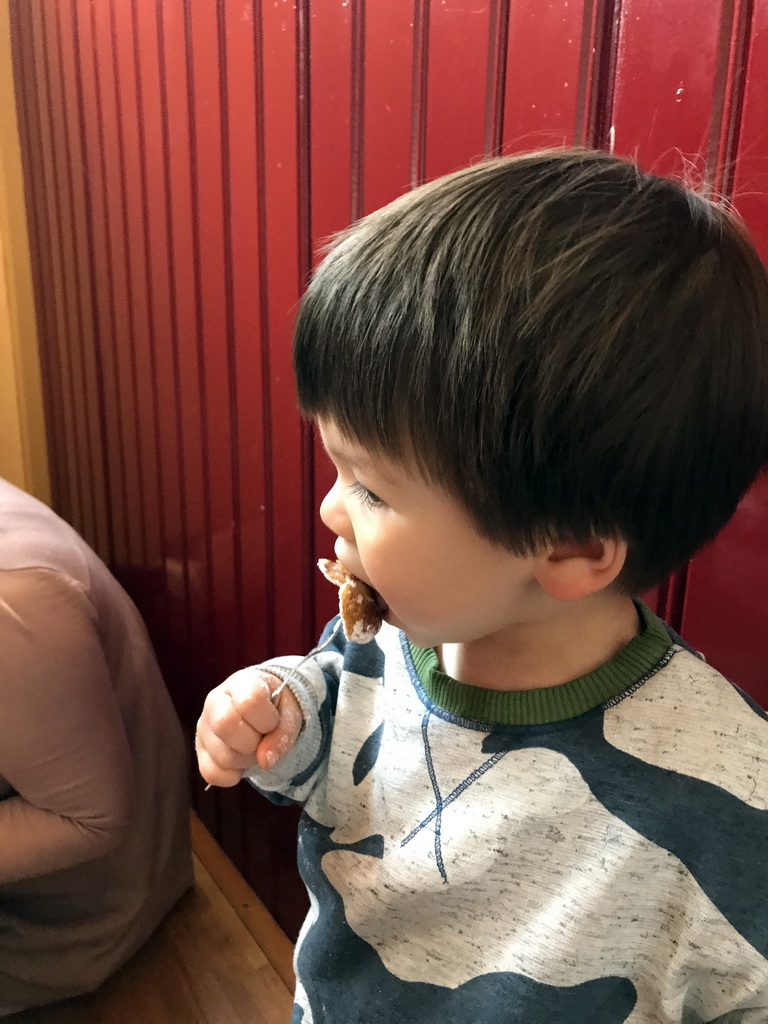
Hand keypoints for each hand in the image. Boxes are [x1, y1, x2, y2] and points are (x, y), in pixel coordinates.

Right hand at [195, 668, 303, 786]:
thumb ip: (282, 735)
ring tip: (254, 747)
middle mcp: (215, 700)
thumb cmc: (276, 707)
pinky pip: (210, 773)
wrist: (263, 709)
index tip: (273, 721)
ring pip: (222, 755)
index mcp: (241, 683)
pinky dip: (232, 775)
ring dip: (247, 760)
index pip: (249, 702)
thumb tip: (265, 761)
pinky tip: (241, 763)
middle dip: (254, 742)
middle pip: (225, 726)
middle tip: (263, 738)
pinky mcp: (199, 749)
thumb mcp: (289, 713)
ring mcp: (203, 725)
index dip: (267, 720)